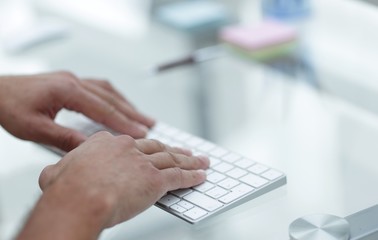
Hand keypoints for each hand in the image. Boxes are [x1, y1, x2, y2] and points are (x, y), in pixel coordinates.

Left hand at [0, 71, 154, 151]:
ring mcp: (72, 79)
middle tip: (150, 124)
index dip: (124, 123)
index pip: (104, 109)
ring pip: (107, 91)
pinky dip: (114, 99)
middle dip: (132, 113)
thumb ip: (64, 138)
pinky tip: (120, 105)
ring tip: (141, 116)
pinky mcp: (69, 82)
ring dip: (126, 104)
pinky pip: (99, 88)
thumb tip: (91, 147)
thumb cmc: (8, 107)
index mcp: (67, 90)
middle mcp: (73, 81)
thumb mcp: (34, 128)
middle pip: (111, 98)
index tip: (141, 133)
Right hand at [18, 132, 208, 238]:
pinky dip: (191, 176)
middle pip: (156, 148)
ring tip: (200, 161)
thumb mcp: (56, 172)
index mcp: (106, 143)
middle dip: (173, 150)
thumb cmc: (66, 188)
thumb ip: (60, 169)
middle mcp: (127, 148)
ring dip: (189, 161)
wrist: (79, 197)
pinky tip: (200, 176)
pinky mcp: (155, 179)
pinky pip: (179, 176)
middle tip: (185, 151)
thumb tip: (53, 172)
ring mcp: (143, 162)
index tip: (152, 148)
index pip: (130, 143)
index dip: (144, 147)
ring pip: (172, 159)